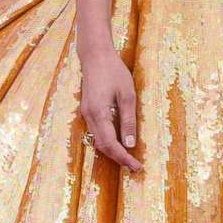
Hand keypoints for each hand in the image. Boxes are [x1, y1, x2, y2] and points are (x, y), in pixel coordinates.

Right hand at [79, 44, 143, 173]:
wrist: (95, 55)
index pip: (111, 144)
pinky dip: (108, 141)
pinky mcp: (88, 111)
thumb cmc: (113, 71)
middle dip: (118, 159)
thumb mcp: (127, 95)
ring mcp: (86, 114)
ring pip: (98, 141)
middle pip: (102, 146)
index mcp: (99, 113)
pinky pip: (96, 132)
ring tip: (129, 158)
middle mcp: (89, 117)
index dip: (124, 158)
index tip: (137, 167)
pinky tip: (119, 143)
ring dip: (113, 151)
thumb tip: (130, 145)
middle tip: (135, 167)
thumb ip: (128, 121)